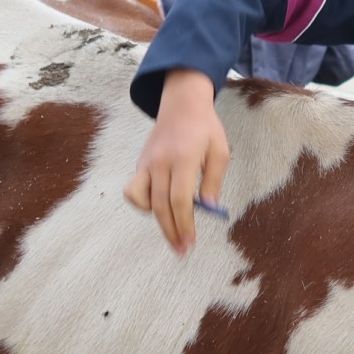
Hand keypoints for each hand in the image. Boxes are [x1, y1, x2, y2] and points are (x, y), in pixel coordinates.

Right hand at [124, 69, 229, 255]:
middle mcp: (160, 162)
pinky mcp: (139, 163)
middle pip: (160, 206)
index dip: (184, 225)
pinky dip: (141, 204)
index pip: (179, 200)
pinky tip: (158, 206)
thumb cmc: (205, 128)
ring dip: (157, 219)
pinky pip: (133, 190)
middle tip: (182, 250)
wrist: (182, 103)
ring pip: (142, 200)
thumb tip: (209, 208)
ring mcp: (146, 163)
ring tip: (172, 228)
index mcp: (183, 158)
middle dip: (171, 231)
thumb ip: (213, 180)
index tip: (190, 242)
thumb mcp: (220, 151)